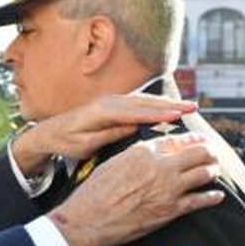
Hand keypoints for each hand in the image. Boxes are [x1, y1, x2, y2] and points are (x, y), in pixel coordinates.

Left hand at [11, 93, 198, 176]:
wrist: (51, 131)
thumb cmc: (67, 141)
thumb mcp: (85, 144)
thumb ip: (108, 134)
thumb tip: (132, 128)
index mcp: (102, 111)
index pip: (134, 112)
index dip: (156, 114)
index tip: (176, 116)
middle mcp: (109, 101)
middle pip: (144, 102)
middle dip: (170, 104)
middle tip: (193, 107)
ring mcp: (112, 100)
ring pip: (144, 100)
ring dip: (167, 103)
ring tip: (189, 107)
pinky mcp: (115, 104)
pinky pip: (139, 103)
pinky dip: (157, 104)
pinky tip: (172, 108)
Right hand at [47, 133, 222, 245]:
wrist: (90, 219)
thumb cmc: (95, 192)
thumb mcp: (114, 163)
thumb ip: (136, 155)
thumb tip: (150, 153)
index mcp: (144, 151)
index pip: (177, 140)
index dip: (193, 139)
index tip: (200, 140)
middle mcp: (160, 166)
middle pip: (198, 153)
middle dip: (209, 152)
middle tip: (212, 154)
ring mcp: (169, 189)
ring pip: (204, 173)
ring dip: (212, 171)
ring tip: (214, 171)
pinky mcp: (171, 210)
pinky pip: (200, 201)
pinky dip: (212, 197)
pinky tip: (217, 195)